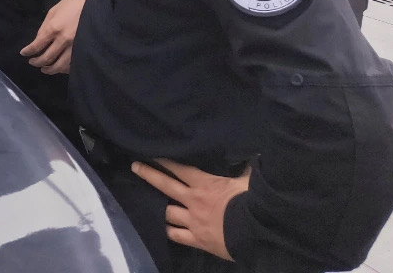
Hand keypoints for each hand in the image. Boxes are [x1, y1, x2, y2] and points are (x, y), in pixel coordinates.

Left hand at [20, 0, 88, 73]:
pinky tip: (60, 68)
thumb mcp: (53, 11)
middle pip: (47, 58)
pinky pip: (73, 64)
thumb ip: (44, 27)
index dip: (28, 51)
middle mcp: (64, 40)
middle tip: (32, 63)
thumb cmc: (71, 3)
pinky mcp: (85, 50)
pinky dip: (65, 69)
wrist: (93, 2)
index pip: (37, 45)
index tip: (23, 54)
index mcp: (54, 28)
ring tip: (45, 69)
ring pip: (61, 65)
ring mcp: (76, 47)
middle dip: (37, 62)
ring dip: (50, 69)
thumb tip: (38, 41)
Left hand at [132, 158, 251, 261]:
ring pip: (167, 212)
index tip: (151, 153)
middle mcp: (193, 200)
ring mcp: (192, 221)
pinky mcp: (196, 240)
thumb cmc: (252, 203)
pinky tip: (161, 228)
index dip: (165, 160)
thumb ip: (245, 169)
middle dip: (149, 174)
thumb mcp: (248, 181)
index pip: (180, 168)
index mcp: (205, 184)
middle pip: (165, 185)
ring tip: (144, 202)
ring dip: (156, 207)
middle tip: (134, 166)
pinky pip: (176, 236)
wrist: (257, 232)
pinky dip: (168, 231)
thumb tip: (252, 155)